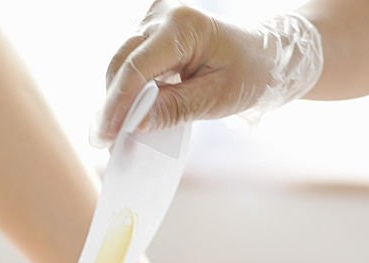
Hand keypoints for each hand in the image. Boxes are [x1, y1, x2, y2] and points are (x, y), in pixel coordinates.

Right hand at [93, 1, 322, 146]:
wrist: (266, 54)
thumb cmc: (251, 73)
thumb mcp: (217, 98)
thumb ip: (174, 109)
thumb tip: (134, 124)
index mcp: (182, 25)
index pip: (137, 67)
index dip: (118, 104)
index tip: (106, 136)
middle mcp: (162, 15)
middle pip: (122, 63)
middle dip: (111, 104)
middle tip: (102, 142)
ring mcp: (155, 21)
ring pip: (122, 63)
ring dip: (117, 98)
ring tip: (113, 135)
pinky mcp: (153, 33)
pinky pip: (133, 63)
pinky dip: (129, 90)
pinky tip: (127, 117)